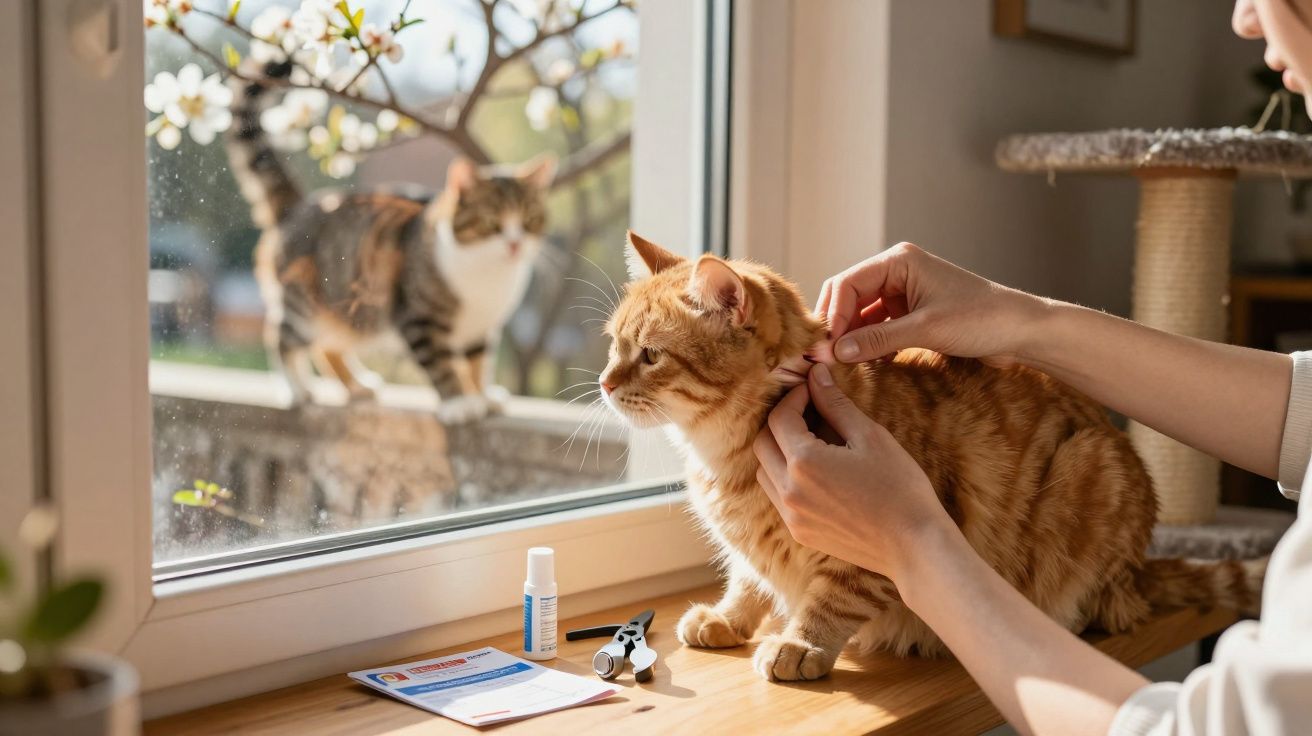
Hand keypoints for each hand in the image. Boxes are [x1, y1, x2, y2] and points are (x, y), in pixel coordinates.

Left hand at [752, 363, 955, 582]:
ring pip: (764, 471)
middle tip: (808, 411)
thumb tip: (816, 373)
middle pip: (762, 443)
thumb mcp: (870, 437)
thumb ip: (836, 404)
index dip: (794, 397)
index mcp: (804, 462)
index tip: (812, 390)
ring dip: (778, 450)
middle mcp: (788, 491)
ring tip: (812, 440)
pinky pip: (777, 497)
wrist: (914, 546)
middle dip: (781, 421)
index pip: (780, 418)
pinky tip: (816, 471)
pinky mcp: (800, 532)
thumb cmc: (899, 488)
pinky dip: (785, 477)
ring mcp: (791, 515)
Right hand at [812, 242, 1046, 366]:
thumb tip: (836, 352)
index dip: (832, 315)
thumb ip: (878, 340)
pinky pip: (879, 328)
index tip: (824, 347)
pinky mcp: (912, 315)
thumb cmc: (982, 319)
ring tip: (841, 365)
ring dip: (851, 338)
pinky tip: (864, 364)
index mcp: (899, 261)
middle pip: (849, 297)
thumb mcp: (926, 329)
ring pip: (862, 315)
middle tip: (824, 357)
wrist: (1022, 332)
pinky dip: (869, 344)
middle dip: (836, 326)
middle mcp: (898, 273)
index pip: (847, 283)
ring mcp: (904, 294)